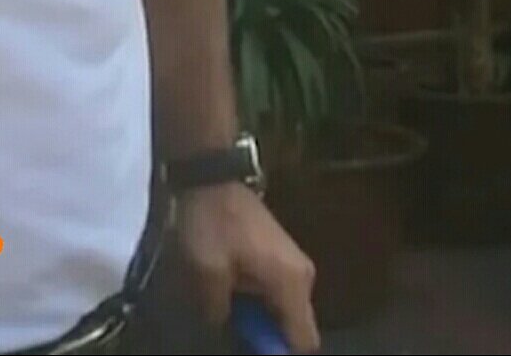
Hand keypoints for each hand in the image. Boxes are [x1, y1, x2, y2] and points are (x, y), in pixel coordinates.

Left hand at [170, 184, 319, 352]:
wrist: (211, 173)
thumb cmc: (212, 222)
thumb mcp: (206, 272)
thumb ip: (219, 313)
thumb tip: (223, 330)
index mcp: (292, 283)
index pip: (304, 341)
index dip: (279, 353)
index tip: (252, 349)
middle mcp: (302, 276)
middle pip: (295, 327)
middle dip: (268, 337)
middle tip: (236, 333)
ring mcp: (293, 263)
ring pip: (284, 310)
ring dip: (261, 318)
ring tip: (231, 313)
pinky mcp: (279, 254)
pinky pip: (276, 293)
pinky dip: (258, 301)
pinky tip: (232, 293)